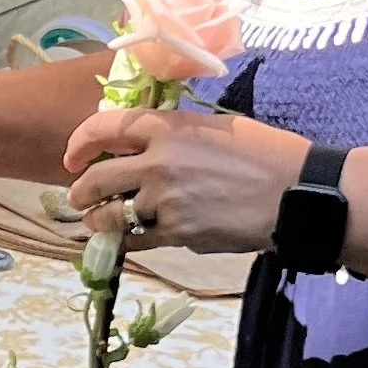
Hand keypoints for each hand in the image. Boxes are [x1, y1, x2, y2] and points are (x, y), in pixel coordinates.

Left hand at [61, 95, 307, 254]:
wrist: (295, 193)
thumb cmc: (263, 153)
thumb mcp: (214, 127)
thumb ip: (173, 133)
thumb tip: (143, 144)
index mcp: (166, 127)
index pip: (103, 129)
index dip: (79, 144)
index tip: (73, 156)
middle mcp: (158, 162)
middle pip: (96, 179)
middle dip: (81, 190)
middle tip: (79, 196)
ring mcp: (166, 201)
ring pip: (111, 215)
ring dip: (98, 219)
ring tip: (98, 221)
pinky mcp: (178, 233)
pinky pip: (136, 240)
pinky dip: (125, 240)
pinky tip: (123, 240)